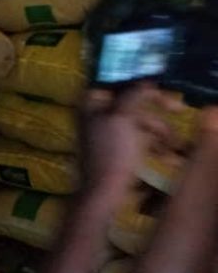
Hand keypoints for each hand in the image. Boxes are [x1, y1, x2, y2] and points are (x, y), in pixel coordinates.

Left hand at [79, 82, 178, 196]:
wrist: (104, 191)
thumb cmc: (112, 151)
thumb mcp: (122, 117)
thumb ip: (133, 94)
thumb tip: (146, 81)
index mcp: (91, 102)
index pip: (121, 86)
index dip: (145, 89)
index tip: (166, 97)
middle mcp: (95, 114)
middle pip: (132, 105)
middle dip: (156, 117)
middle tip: (180, 114)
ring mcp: (104, 133)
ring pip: (138, 124)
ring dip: (159, 134)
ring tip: (172, 148)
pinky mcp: (114, 149)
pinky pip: (136, 140)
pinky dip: (151, 145)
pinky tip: (165, 156)